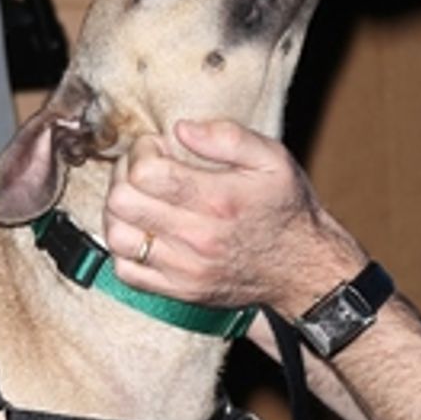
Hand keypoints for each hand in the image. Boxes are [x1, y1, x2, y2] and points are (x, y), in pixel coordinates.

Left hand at [103, 119, 362, 317]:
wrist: (302, 269)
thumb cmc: (285, 210)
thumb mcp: (273, 160)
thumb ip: (228, 137)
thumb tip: (181, 129)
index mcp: (218, 200)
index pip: (146, 173)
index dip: (141, 152)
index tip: (157, 148)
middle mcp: (197, 237)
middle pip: (122, 203)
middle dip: (124, 175)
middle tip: (143, 169)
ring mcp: (184, 268)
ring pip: (117, 237)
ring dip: (119, 211)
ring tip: (139, 198)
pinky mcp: (178, 290)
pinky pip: (125, 271)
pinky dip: (124, 248)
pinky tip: (144, 230)